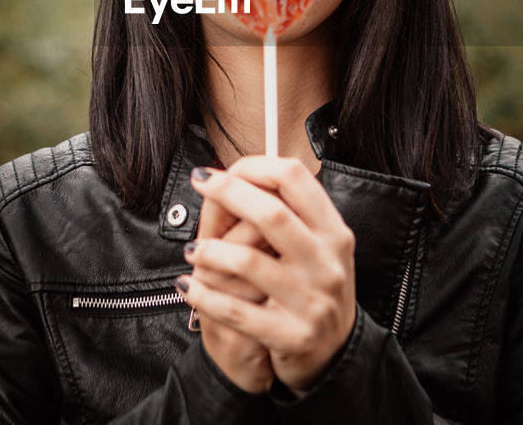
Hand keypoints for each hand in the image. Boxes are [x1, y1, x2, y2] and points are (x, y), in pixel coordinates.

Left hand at [178, 157, 356, 394]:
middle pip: (272, 213)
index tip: (227, 168)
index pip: (297, 179)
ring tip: (192, 250)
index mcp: (334, 233)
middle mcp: (327, 263)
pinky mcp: (291, 336)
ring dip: (209, 251)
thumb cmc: (315, 291)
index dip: (256, 165)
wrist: (335, 357)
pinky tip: (188, 287)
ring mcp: (311, 301)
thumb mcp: (319, 248)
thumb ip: (290, 213)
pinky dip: (204, 296)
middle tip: (200, 182)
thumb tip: (238, 174)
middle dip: (227, 192)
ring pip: (248, 262)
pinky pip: (236, 311)